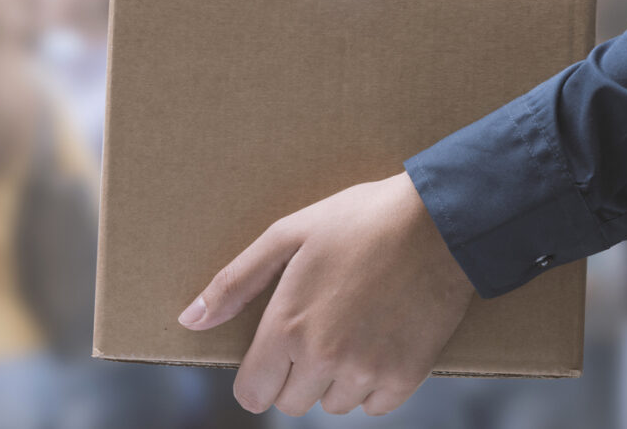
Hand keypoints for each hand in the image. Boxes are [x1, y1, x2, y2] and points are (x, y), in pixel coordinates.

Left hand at [178, 172, 473, 416]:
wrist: (438, 222)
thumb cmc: (357, 220)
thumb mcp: (286, 236)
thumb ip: (234, 283)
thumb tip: (189, 320)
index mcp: (286, 326)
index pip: (252, 393)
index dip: (255, 376)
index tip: (268, 356)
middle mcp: (322, 358)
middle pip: (291, 403)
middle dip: (293, 375)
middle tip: (313, 330)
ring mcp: (366, 371)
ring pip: (334, 404)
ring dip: (333, 380)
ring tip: (347, 329)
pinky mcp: (406, 376)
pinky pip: (376, 406)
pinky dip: (372, 384)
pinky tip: (376, 342)